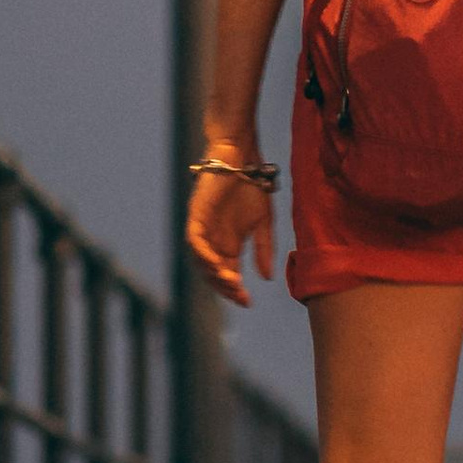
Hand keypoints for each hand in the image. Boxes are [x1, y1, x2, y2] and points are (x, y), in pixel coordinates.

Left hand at [187, 163, 276, 307]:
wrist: (243, 160)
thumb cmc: (252, 187)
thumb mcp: (264, 224)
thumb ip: (264, 250)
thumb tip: (268, 278)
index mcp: (229, 245)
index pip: (228, 275)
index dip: (234, 291)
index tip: (248, 302)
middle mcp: (213, 241)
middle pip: (213, 273)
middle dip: (225, 288)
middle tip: (240, 296)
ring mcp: (203, 229)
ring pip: (201, 261)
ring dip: (214, 275)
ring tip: (231, 283)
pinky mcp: (196, 216)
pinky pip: (195, 242)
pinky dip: (203, 255)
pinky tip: (217, 265)